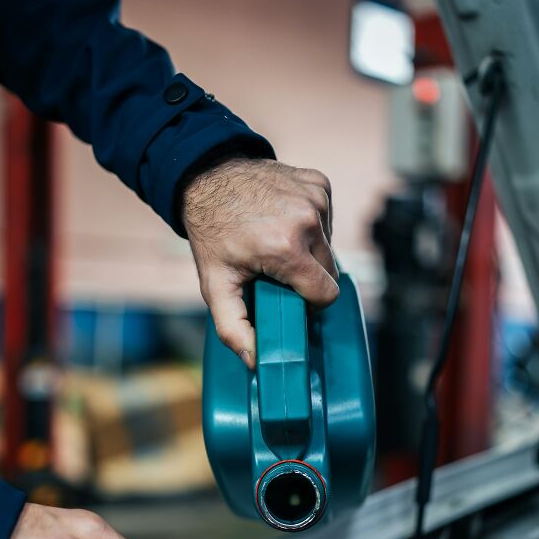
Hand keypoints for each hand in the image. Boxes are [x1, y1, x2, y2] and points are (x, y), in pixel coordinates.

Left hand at [182, 158, 338, 366]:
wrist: (207, 178)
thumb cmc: (213, 234)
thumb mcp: (215, 285)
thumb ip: (233, 328)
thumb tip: (255, 361)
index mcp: (285, 249)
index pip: (325, 295)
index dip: (308, 302)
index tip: (287, 295)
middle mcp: (306, 220)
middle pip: (330, 272)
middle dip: (307, 277)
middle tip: (277, 271)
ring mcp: (316, 198)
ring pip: (330, 245)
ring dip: (309, 250)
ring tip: (276, 243)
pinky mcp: (319, 183)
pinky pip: (328, 219)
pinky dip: (311, 225)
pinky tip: (284, 221)